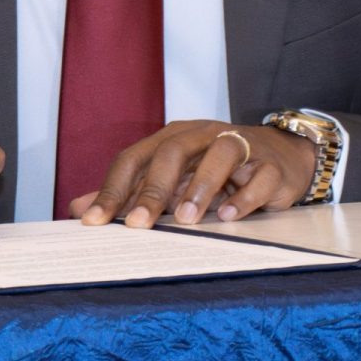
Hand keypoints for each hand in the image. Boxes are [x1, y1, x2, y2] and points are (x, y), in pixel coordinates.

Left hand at [69, 119, 316, 228]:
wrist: (281, 156)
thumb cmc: (218, 170)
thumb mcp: (172, 178)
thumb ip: (128, 193)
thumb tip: (79, 209)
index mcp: (173, 137)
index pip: (135, 157)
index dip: (113, 188)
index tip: (94, 221)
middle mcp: (203, 135)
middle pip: (173, 152)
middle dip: (153, 189)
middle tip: (138, 225)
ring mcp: (240, 146)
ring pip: (220, 154)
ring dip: (200, 186)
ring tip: (185, 219)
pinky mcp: (270, 165)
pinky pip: (259, 176)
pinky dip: (244, 195)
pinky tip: (230, 216)